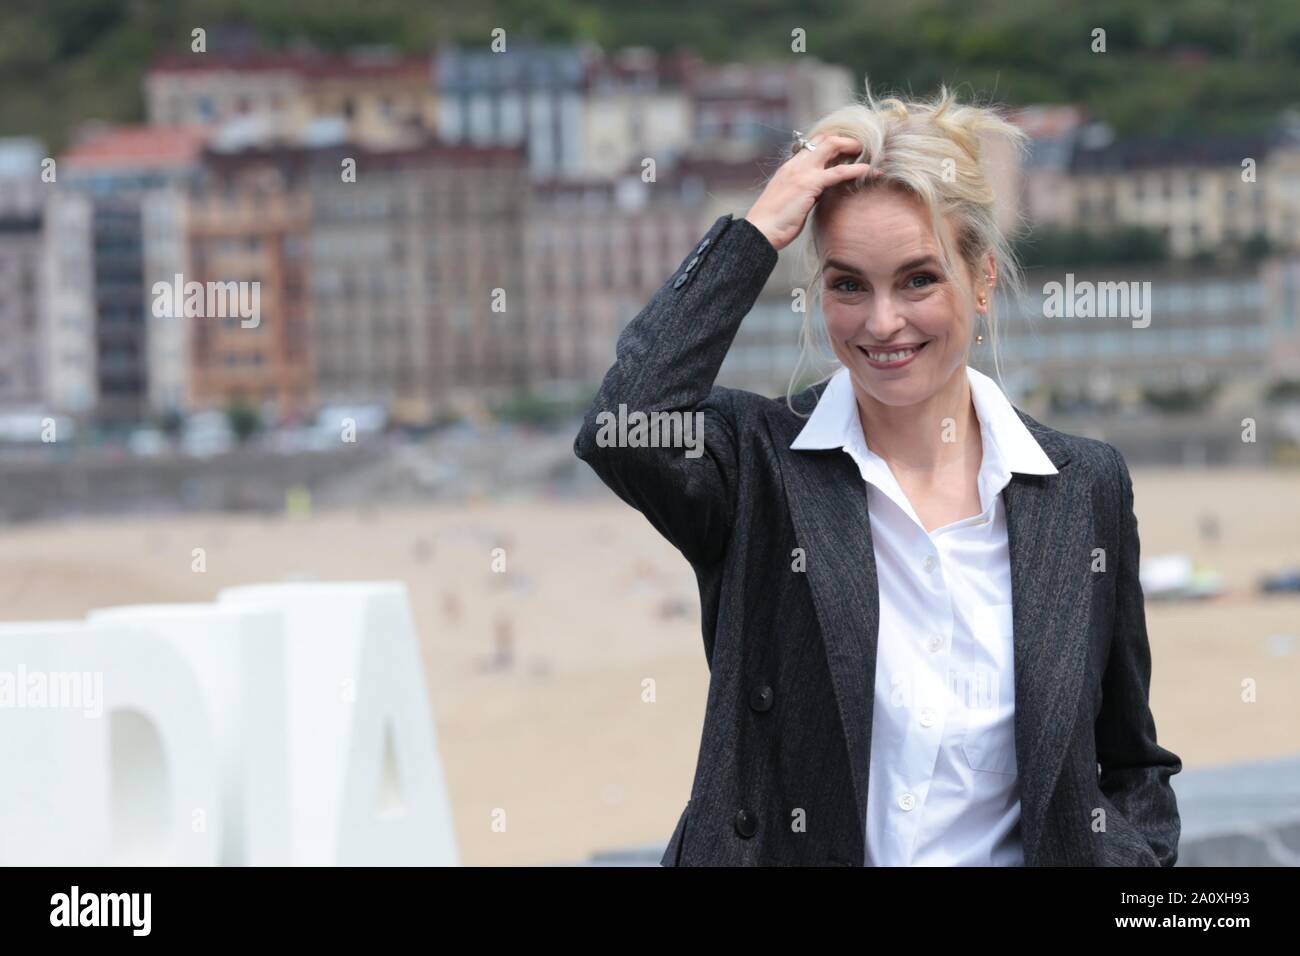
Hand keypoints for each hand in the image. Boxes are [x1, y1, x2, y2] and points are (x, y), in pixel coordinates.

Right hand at [744, 135, 875, 252]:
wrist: (760, 231)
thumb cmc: (772, 223)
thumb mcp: (789, 202)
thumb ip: (804, 193)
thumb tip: (818, 195)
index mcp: (789, 168)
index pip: (812, 145)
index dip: (831, 143)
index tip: (846, 150)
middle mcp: (795, 165)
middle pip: (823, 139)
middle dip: (844, 140)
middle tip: (860, 147)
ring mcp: (802, 172)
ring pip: (832, 147)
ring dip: (852, 147)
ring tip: (868, 154)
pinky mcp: (809, 184)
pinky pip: (837, 172)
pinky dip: (855, 169)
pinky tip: (867, 171)